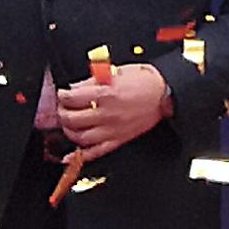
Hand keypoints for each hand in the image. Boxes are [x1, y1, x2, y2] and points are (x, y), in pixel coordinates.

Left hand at [46, 62, 171, 157]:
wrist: (166, 93)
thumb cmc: (145, 81)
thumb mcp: (117, 71)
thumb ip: (94, 79)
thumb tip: (76, 87)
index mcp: (106, 93)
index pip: (72, 97)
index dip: (63, 95)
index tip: (63, 94)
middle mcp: (107, 113)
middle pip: (72, 118)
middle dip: (63, 112)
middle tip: (63, 108)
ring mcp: (112, 129)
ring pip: (80, 137)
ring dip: (69, 131)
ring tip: (68, 124)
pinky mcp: (119, 140)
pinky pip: (95, 152)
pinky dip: (79, 156)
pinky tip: (70, 156)